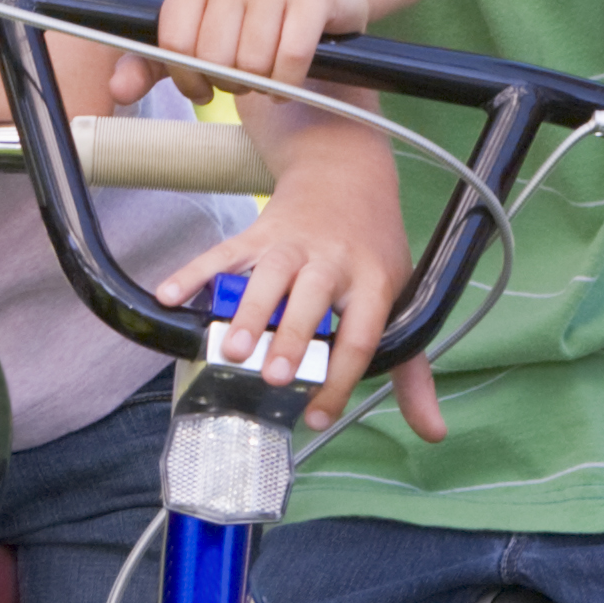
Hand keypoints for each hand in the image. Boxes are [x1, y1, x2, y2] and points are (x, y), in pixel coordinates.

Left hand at [120, 0, 374, 107]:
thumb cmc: (252, 17)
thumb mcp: (198, 33)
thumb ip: (152, 63)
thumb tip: (116, 92)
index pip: (174, 44)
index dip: (188, 79)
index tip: (204, 87)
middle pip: (213, 57)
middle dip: (228, 83)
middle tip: (243, 79)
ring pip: (252, 63)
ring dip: (261, 86)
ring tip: (267, 75)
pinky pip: (289, 59)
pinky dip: (288, 84)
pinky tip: (288, 80)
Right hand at [155, 115, 438, 437]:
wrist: (346, 171)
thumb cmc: (372, 249)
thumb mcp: (402, 298)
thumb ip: (413, 371)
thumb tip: (434, 431)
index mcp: (371, 284)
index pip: (358, 336)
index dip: (340, 379)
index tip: (317, 416)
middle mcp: (332, 262)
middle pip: (311, 301)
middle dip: (291, 340)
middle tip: (271, 376)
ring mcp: (292, 245)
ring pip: (268, 278)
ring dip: (246, 313)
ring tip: (229, 349)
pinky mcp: (258, 233)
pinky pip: (224, 254)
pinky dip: (193, 273)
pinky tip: (169, 296)